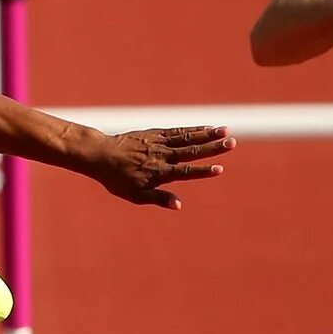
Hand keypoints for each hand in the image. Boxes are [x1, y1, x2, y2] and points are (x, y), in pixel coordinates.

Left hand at [89, 125, 235, 209]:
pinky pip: (177, 131)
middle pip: (191, 151)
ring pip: (187, 137)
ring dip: (207, 134)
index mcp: (158, 173)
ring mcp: (159, 142)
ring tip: (225, 131)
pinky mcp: (155, 133)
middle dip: (212, 148)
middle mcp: (161, 155)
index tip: (219, 169)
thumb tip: (179, 206)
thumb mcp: (134, 195)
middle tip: (232, 143)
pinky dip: (193, 129)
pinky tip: (207, 128)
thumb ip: (158, 199)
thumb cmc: (117, 179)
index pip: (185, 172)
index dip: (202, 171)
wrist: (100, 154)